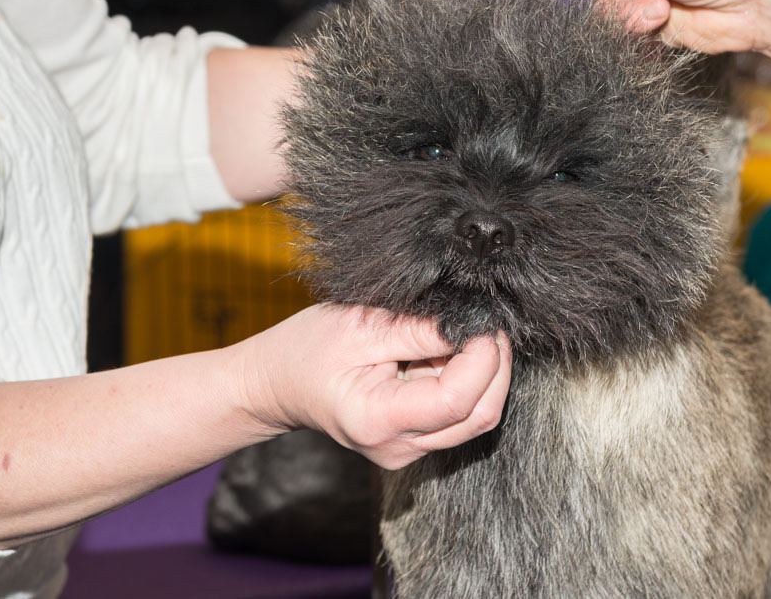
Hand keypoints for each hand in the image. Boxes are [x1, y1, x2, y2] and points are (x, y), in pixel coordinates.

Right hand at [230, 305, 510, 469]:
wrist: (275, 383)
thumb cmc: (305, 350)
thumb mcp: (359, 326)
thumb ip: (418, 330)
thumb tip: (473, 322)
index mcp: (379, 421)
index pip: (458, 400)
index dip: (483, 358)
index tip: (481, 320)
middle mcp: (400, 447)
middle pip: (480, 415)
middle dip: (495, 366)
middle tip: (485, 322)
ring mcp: (410, 449)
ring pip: (477, 416)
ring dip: (484, 373)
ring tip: (459, 334)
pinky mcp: (417, 439)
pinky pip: (461, 414)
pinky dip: (467, 381)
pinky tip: (447, 353)